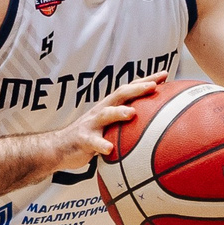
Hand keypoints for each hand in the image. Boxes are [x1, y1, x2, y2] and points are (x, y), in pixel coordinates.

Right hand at [49, 72, 165, 172]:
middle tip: (154, 86)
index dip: (146, 81)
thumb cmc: (89, 137)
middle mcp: (100, 111)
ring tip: (132, 113)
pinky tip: (110, 149)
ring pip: (105, 115)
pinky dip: (101, 145)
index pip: (129, 89)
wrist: (58, 148)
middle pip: (120, 94)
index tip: (165, 75)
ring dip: (119, 112)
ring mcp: (91, 124)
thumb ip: (126, 124)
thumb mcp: (109, 127)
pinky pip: (92, 142)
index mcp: (109, 106)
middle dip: (137, 89)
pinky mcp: (82, 139)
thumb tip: (154, 127)